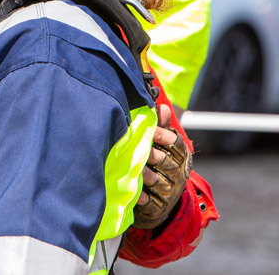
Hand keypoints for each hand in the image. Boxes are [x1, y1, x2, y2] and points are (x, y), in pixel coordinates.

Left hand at [134, 104, 191, 229]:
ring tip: (138, 170)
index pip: (176, 144)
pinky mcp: (157, 206)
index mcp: (178, 155)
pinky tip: (136, 193)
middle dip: (154, 155)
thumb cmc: (158, 161)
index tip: (151, 130)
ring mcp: (167, 190)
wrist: (160, 198)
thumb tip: (161, 107)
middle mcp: (176, 173)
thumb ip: (160, 126)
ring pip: (159, 181)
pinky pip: (151, 202)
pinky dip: (143, 198)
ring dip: (148, 175)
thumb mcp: (161, 143)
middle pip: (167, 162)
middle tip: (142, 150)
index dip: (164, 136)